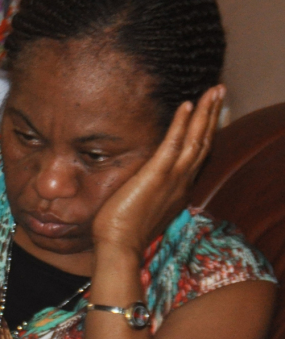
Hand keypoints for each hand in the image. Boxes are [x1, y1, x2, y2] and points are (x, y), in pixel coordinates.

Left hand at [91, 85, 224, 258]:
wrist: (119, 247)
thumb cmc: (123, 231)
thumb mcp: (143, 206)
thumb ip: (149, 192)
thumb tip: (140, 183)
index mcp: (179, 189)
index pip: (197, 155)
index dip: (205, 132)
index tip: (208, 113)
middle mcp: (181, 182)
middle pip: (204, 143)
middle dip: (212, 115)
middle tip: (219, 92)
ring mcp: (172, 179)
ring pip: (196, 140)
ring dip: (206, 113)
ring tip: (214, 91)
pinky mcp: (157, 176)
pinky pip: (173, 145)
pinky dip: (182, 124)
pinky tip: (187, 106)